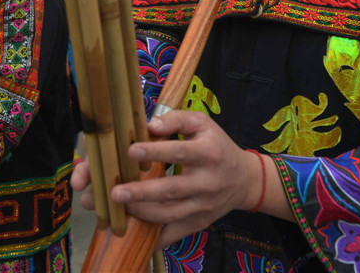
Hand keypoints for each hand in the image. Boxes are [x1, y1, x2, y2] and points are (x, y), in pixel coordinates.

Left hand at [107, 110, 263, 247]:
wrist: (244, 180)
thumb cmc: (217, 146)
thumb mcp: (203, 124)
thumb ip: (176, 120)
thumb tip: (151, 124)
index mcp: (208, 154)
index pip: (179, 152)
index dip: (155, 151)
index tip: (131, 151)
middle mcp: (207, 182)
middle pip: (172, 190)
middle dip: (142, 192)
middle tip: (115, 193)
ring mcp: (203, 206)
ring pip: (170, 214)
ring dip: (142, 213)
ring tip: (118, 207)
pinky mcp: (199, 223)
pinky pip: (174, 234)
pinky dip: (154, 239)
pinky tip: (132, 234)